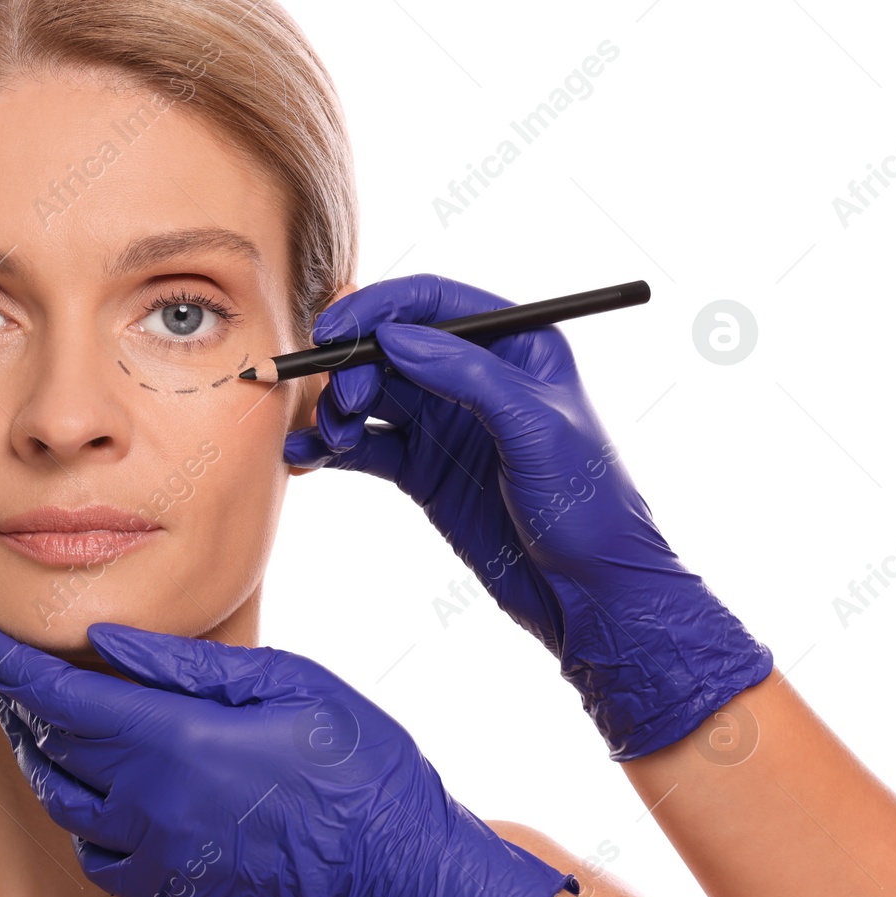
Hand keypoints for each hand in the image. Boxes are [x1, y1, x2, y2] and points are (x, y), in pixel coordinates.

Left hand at [0, 617, 578, 896]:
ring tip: (51, 721)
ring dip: (45, 757)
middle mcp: (148, 804)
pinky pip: (96, 856)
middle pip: (51, 746)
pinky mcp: (171, 893)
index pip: (58, 695)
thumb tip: (103, 640)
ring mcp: (156, 855)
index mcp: (173, 742)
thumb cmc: (357, 765)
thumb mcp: (284, 682)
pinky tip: (104, 790)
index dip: (6, 663)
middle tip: (16, 669)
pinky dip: (84, 817)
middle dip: (22, 702)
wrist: (399, 873)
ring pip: (64, 803)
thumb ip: (183, 664)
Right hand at [285, 273, 772, 758]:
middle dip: (352, 368)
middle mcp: (475, 377)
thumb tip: (395, 337)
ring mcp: (446, 425)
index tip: (333, 330)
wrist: (590, 593)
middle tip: (342, 406)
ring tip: (328, 440)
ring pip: (371, 396)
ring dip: (337, 410)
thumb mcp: (535, 427)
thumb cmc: (588, 505)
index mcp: (515, 347)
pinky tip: (305, 457)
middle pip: (390, 348)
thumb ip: (467, 375)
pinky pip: (366, 446)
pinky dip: (330, 448)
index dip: (378, 309)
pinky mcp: (424, 471)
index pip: (434, 303)